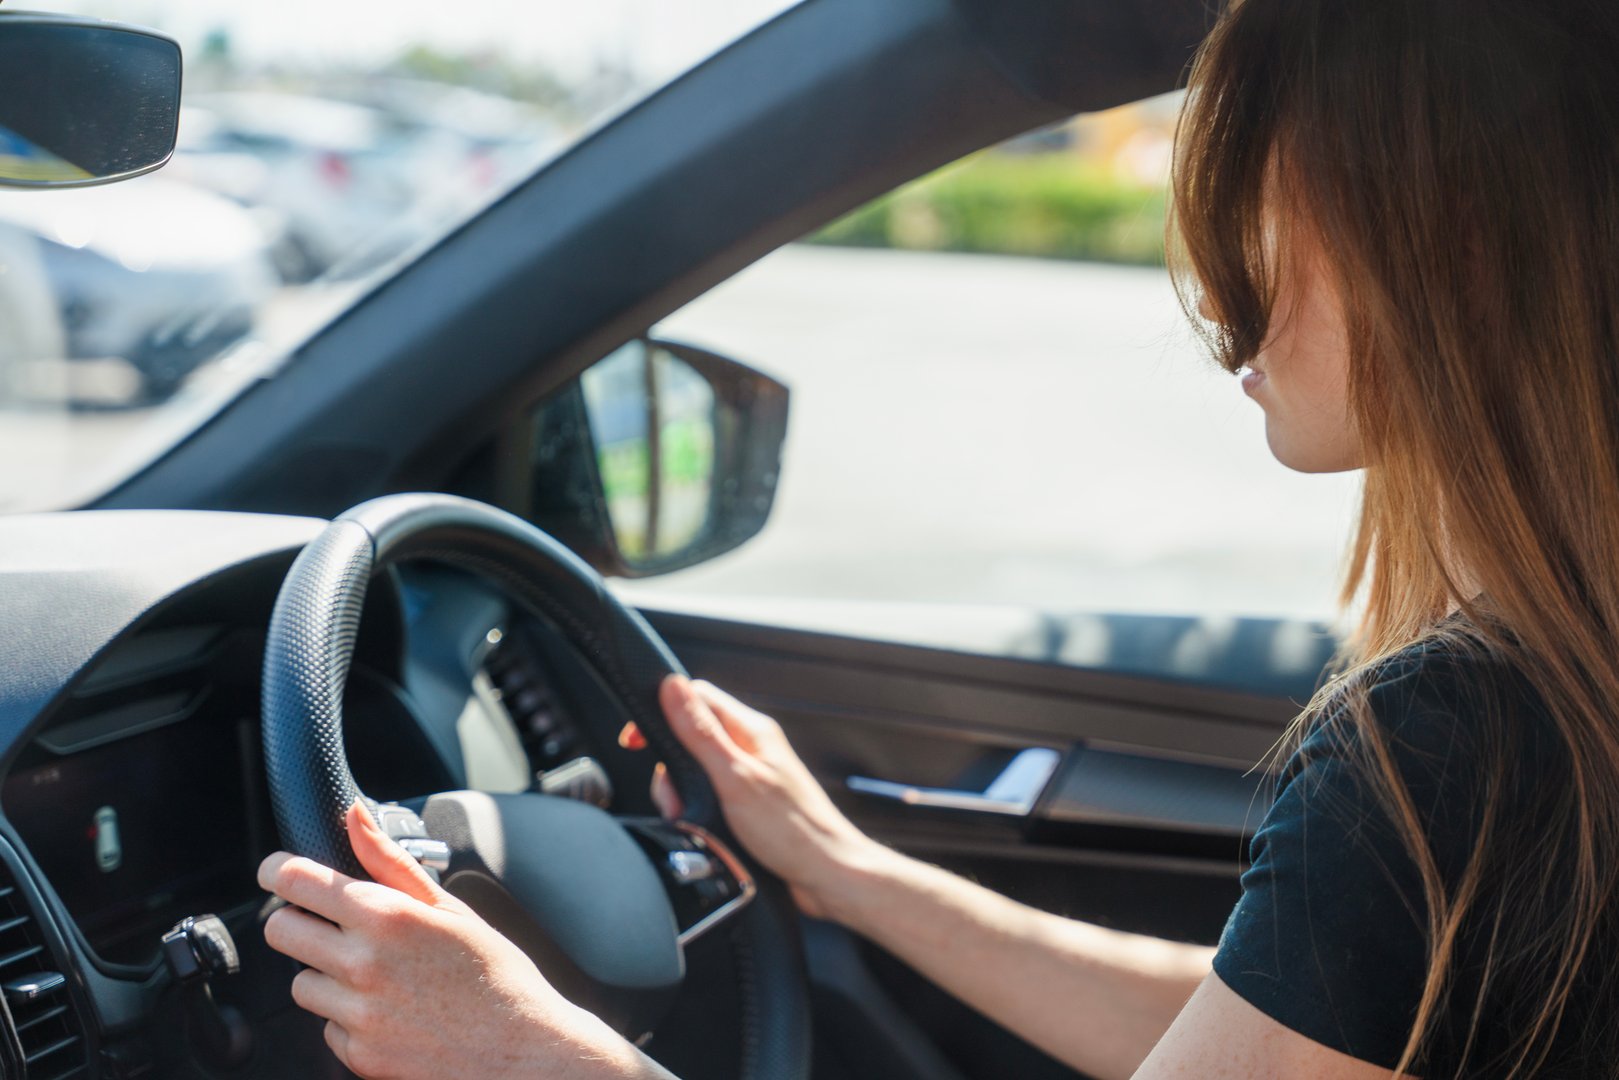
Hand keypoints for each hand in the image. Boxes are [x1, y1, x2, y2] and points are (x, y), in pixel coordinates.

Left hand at [258, 803, 667, 1079]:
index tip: (278, 872)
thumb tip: (354, 815)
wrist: (522, 1051)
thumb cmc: (495, 975)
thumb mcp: (451, 907)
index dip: (278, 870)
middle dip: (298, 921)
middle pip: (280, 931)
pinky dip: (349, 1019)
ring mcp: (356, 1014)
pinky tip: (393, 1012)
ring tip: (380, 977)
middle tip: (333, 926)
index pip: (296, 881)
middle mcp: (362, 963)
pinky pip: (327, 1027)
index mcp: (386, 916)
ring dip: (326, 976)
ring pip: (300, 983)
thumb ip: (391, 861)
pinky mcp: (358, 1055)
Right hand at [652, 676, 887, 921]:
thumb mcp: (735, 777)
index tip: (638, 739)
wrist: (827, 877)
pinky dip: (696, 814)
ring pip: (695, 772)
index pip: (697, 697)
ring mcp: (749, 777)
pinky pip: (707, 798)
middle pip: (690, 737)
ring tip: (690, 821)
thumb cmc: (794, 830)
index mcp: (752, 730)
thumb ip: (700, 732)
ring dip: (682, 796)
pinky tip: (703, 832)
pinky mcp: (746, 806)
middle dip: (670, 768)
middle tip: (674, 797)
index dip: (663, 711)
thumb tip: (672, 686)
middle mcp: (751, 749)